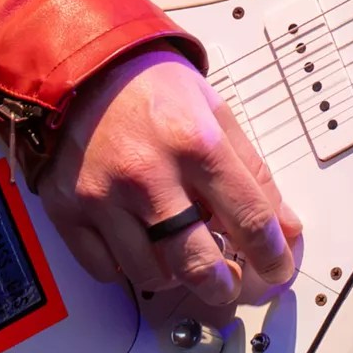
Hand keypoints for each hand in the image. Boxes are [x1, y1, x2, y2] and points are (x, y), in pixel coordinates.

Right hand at [34, 47, 302, 326]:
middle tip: (229, 283)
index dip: (271, 254)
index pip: (248, 218)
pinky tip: (141, 247)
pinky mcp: (69, 209)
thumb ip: (252, 172)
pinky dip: (129, 268)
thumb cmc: (151, 87)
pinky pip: (106, 268)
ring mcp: (105, 196)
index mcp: (196, 144)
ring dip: (175, 275)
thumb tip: (283, 224)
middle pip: (197, 260)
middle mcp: (149, 174)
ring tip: (182, 256)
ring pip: (151, 273)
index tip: (277, 267)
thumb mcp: (217, 114)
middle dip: (223, 285)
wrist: (84, 67)